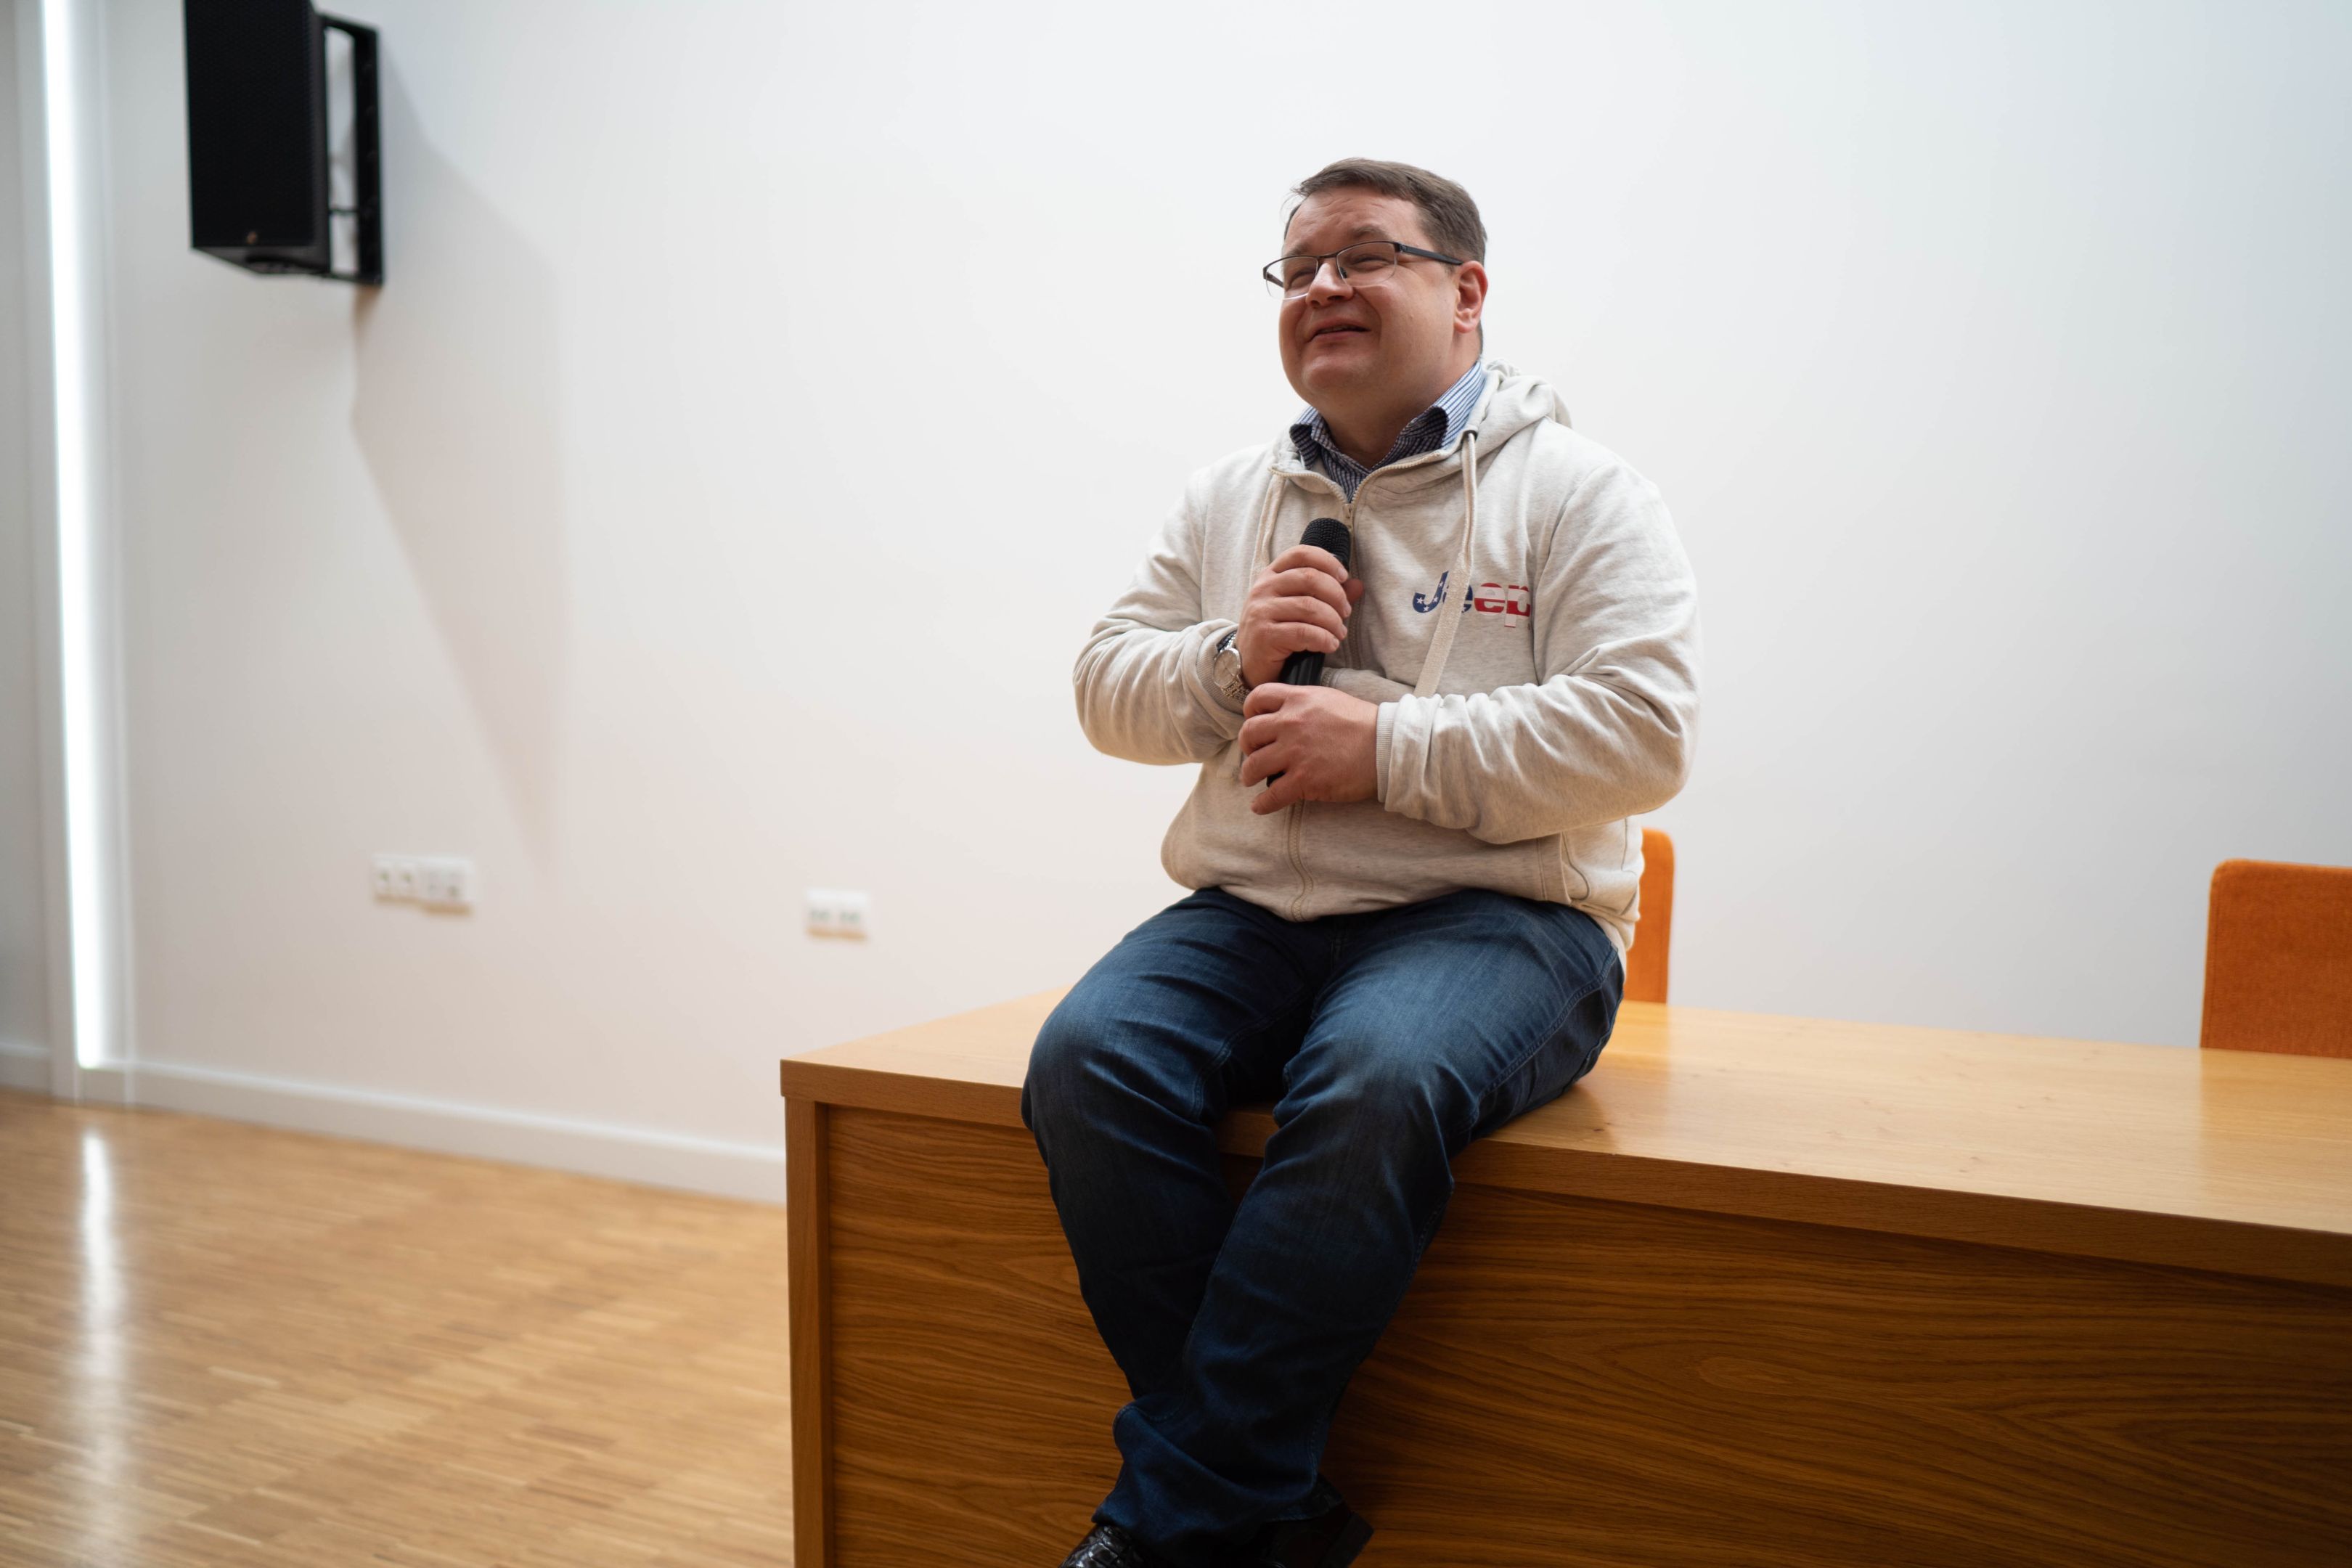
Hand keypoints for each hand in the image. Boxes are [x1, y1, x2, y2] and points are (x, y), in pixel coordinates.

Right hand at [1237, 544, 1367, 688]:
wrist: (1248, 665)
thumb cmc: (1276, 632)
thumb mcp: (1297, 608)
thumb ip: (1326, 595)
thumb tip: (1357, 585)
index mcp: (1271, 575)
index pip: (1301, 554)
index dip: (1327, 561)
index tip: (1344, 577)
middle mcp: (1263, 588)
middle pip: (1309, 578)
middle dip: (1336, 595)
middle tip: (1346, 612)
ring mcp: (1261, 611)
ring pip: (1309, 606)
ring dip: (1333, 621)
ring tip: (1339, 633)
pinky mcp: (1264, 635)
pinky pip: (1303, 632)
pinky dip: (1324, 639)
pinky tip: (1330, 645)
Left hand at [1238, 685, 1378, 813]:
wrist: (1386, 747)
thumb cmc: (1364, 724)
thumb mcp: (1330, 699)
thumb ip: (1305, 704)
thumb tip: (1290, 714)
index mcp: (1298, 699)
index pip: (1258, 697)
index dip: (1250, 711)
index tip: (1252, 722)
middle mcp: (1291, 723)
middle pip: (1249, 733)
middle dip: (1247, 746)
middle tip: (1253, 754)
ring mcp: (1295, 752)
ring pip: (1253, 765)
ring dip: (1249, 774)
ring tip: (1252, 779)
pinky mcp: (1303, 779)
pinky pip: (1271, 795)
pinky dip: (1262, 804)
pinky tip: (1260, 806)